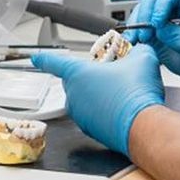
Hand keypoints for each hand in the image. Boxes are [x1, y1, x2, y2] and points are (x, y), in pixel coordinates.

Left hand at [32, 45, 163, 155]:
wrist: (142, 125)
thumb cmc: (135, 93)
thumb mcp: (143, 57)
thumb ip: (137, 49)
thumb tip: (138, 51)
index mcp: (79, 73)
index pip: (56, 62)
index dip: (46, 58)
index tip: (36, 58)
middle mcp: (74, 94)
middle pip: (76, 80)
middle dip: (91, 75)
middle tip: (112, 72)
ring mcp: (80, 114)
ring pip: (85, 98)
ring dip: (98, 93)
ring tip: (122, 91)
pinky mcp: (91, 129)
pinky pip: (93, 114)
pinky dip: (104, 109)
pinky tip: (122, 106)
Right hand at [125, 0, 179, 88]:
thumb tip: (160, 29)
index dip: (164, 2)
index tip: (157, 22)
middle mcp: (177, 5)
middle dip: (146, 12)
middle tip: (145, 34)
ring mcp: (164, 14)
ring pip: (144, 7)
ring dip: (137, 22)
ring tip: (137, 40)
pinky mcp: (153, 25)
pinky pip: (139, 21)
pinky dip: (133, 30)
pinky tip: (133, 41)